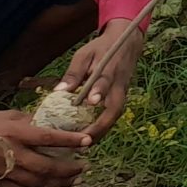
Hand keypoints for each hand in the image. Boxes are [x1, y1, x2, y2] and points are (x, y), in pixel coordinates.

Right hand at [0, 111, 91, 186]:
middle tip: (84, 167)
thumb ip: (31, 121)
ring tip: (74, 180)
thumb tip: (54, 123)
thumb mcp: (8, 116)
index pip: (49, 137)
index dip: (70, 140)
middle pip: (47, 166)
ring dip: (59, 183)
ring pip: (38, 182)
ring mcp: (4, 171)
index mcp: (16, 133)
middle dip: (69, 169)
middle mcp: (12, 154)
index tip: (88, 142)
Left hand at [59, 20, 144, 140]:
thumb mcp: (84, 54)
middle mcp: (119, 84)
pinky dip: (103, 127)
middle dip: (101, 126)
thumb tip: (59, 91)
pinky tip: (89, 136)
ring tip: (84, 144)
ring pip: (115, 115)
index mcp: (109, 69)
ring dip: (102, 131)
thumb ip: (74, 73)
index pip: (105, 81)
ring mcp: (122, 91)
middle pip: (115, 109)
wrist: (127, 42)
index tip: (91, 102)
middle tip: (84, 141)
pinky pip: (113, 114)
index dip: (99, 91)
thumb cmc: (101, 48)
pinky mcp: (120, 97)